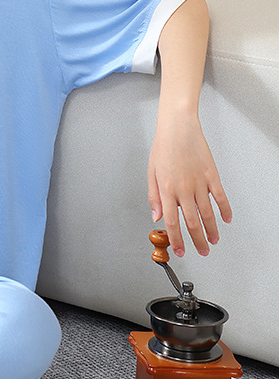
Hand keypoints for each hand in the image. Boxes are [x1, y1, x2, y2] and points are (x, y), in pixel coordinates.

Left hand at [148, 114, 231, 257]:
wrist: (178, 128)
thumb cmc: (163, 147)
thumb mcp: (151, 172)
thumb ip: (153, 196)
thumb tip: (156, 216)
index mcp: (166, 190)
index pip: (172, 222)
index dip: (177, 239)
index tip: (180, 250)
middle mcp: (183, 189)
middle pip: (192, 222)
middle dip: (197, 241)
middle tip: (202, 251)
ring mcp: (199, 183)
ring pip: (207, 214)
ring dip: (212, 230)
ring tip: (214, 241)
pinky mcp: (212, 175)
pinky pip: (220, 197)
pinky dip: (225, 210)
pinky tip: (226, 219)